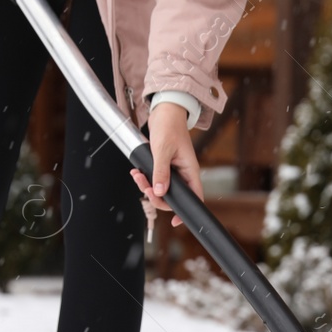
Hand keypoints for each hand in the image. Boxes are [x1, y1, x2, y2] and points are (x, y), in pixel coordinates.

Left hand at [131, 101, 203, 226]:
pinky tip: (136, 172)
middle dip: (157, 196)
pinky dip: (144, 178)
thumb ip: (161, 172)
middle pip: (173, 197)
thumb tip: (161, 192)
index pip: (194, 197)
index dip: (186, 211)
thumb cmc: (169, 126)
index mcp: (190, 170)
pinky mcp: (164, 167)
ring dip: (147, 186)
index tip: (175, 221)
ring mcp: (173, 171)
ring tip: (137, 176)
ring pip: (161, 189)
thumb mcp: (163, 150)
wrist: (164, 110)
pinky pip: (155, 180)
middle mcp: (183, 173)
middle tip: (146, 188)